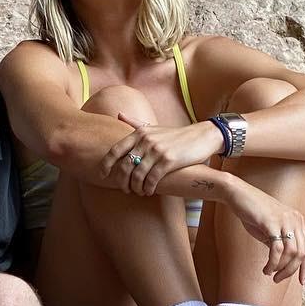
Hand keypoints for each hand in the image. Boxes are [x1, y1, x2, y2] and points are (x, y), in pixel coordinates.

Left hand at [100, 115, 221, 194]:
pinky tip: (149, 191)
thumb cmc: (175, 135)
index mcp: (139, 132)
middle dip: (122, 182)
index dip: (106, 165)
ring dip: (135, 187)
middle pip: (124, 166)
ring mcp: (157, 150)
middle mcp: (146, 140)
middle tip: (125, 189)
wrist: (202, 136)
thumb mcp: (153, 127)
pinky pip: (151, 179)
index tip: (102, 176)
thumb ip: (135, 122)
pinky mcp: (168, 160)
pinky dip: (147, 188)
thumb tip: (119, 114)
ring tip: (138, 192)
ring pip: (137, 175)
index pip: (115, 150)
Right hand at [221, 178, 304, 284]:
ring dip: (281, 268)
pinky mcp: (272, 222)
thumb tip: (282, 262)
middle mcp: (295, 220)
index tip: (302, 281)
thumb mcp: (270, 229)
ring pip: (291, 252)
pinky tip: (266, 268)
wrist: (239, 195)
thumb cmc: (252, 212)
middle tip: (278, 279)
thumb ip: (279, 243)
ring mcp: (285, 220)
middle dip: (290, 271)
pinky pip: (277, 248)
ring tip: (270, 273)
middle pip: (302, 253)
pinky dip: (272, 262)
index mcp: (297, 221)